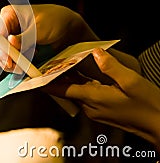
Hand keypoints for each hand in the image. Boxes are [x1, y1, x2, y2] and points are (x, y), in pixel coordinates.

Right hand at [0, 4, 98, 72]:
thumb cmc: (55, 20)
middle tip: (18, 68)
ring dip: (13, 64)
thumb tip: (10, 42)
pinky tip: (27, 65)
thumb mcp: (40, 29)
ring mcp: (11, 37)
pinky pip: (11, 59)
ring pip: (3, 55)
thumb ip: (24, 38)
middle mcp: (7, 26)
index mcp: (9, 14)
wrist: (67, 27)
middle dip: (7, 59)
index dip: (2, 48)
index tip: (9, 60)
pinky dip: (18, 65)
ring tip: (25, 68)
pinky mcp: (17, 48)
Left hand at [44, 48, 159, 148]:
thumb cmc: (148, 106)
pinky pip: (84, 95)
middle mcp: (89, 107)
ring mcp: (95, 111)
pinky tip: (81, 72)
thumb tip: (96, 52)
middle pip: (66, 90)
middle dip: (56, 76)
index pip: (62, 90)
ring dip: (68, 79)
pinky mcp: (101, 111)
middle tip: (47, 60)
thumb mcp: (132, 82)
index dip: (46, 83)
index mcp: (93, 99)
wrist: (159, 126)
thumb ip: (111, 67)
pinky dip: (79, 84)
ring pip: (75, 92)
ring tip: (61, 62)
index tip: (32, 76)